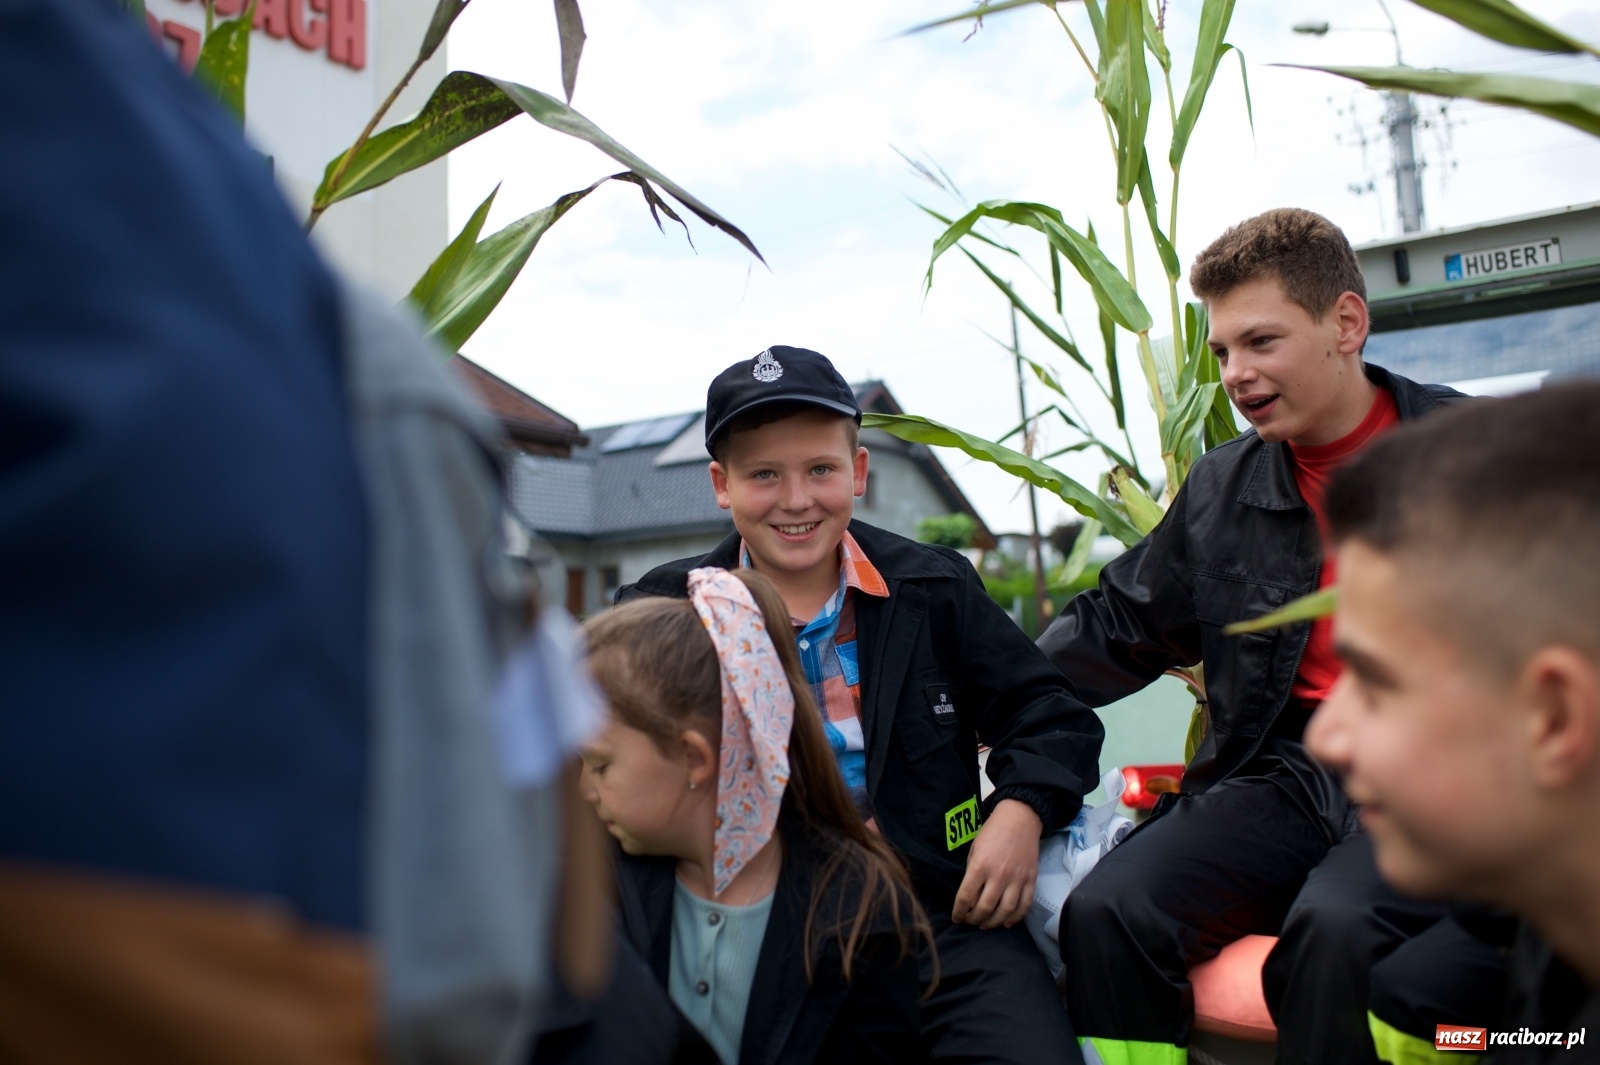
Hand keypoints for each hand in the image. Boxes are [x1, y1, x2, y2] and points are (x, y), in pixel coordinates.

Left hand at [951, 798, 1040, 928]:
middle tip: (970, 922)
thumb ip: (972, 873)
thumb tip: (970, 898)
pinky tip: (1006, 922)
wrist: (1020, 819)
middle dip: (975, 919)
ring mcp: (1017, 878)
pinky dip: (1015, 918)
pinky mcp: (1031, 880)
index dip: (959, 912)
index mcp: (981, 865)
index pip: (966, 897)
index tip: (957, 918)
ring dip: (993, 923)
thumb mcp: (974, 849)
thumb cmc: (992, 832)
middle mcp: (999, 874)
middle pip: (985, 908)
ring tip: (985, 924)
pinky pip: (1025, 905)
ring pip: (1005, 911)